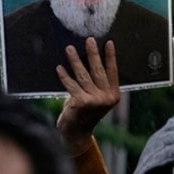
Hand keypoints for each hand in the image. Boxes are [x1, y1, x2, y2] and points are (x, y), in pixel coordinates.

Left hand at [56, 38, 119, 155]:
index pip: (113, 72)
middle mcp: (106, 98)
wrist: (77, 133)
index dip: (111, 56)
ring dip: (75, 61)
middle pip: (98, 71)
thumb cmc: (85, 112)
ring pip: (83, 75)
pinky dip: (64, 76)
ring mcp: (94, 101)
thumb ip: (96, 83)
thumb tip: (88, 58)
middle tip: (88, 40)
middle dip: (93, 54)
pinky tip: (59, 68)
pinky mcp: (80, 102)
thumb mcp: (96, 98)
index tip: (108, 43)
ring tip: (69, 49)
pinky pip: (70, 85)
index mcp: (114, 95)